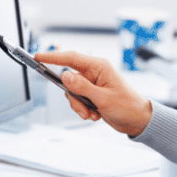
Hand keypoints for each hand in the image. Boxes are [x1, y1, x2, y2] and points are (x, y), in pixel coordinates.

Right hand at [33, 50, 152, 135]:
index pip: (71, 57)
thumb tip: (64, 76)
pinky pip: (78, 99)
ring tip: (92, 113)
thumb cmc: (127, 106)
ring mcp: (93, 83)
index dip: (53, 56)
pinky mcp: (92, 94)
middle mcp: (95, 72)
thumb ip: (82, 87)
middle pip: (69, 79)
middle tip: (82, 107)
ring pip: (72, 92)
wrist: (137, 121)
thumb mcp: (102, 98)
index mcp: (99, 66)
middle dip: (73, 96)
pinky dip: (83, 109)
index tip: (38, 56)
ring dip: (79, 105)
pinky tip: (95, 114)